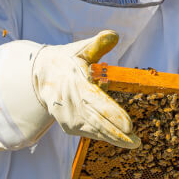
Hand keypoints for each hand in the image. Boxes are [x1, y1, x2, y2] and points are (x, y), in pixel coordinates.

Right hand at [32, 30, 140, 148]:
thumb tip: (114, 35)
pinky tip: (120, 139)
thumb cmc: (68, 60)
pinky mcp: (68, 126)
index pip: (96, 102)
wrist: (43, 75)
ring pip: (94, 131)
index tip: (129, 125)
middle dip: (117, 133)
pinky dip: (104, 136)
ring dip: (113, 138)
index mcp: (75, 83)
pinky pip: (89, 133)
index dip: (112, 114)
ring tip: (133, 143)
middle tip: (136, 142)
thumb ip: (98, 44)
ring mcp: (68, 117)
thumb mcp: (81, 49)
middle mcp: (70, 104)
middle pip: (97, 122)